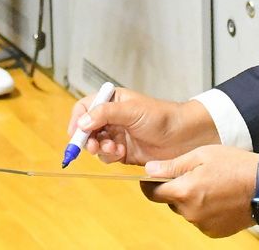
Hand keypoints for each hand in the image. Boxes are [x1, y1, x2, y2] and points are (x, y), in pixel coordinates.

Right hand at [68, 89, 218, 166]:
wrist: (183, 136)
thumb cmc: (160, 116)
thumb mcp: (131, 110)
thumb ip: (105, 114)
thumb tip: (82, 123)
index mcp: (112, 101)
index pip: (85, 107)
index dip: (77, 119)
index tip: (75, 132)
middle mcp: (112, 118)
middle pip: (86, 129)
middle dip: (87, 138)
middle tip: (92, 146)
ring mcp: (116, 135)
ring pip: (95, 144)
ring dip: (100, 148)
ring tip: (113, 149)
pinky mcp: (123, 152)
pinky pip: (107, 156)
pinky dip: (109, 156)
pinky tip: (120, 154)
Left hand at [141, 145, 258, 237]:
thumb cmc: (237, 167)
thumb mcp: (202, 156)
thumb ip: (172, 165)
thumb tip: (149, 169)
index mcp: (185, 192)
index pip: (153, 193)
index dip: (150, 184)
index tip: (152, 178)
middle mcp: (191, 213)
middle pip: (171, 202)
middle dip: (177, 189)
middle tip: (195, 175)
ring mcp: (203, 225)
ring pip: (187, 211)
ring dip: (192, 200)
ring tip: (212, 185)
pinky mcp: (215, 232)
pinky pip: (201, 220)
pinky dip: (205, 210)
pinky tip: (219, 198)